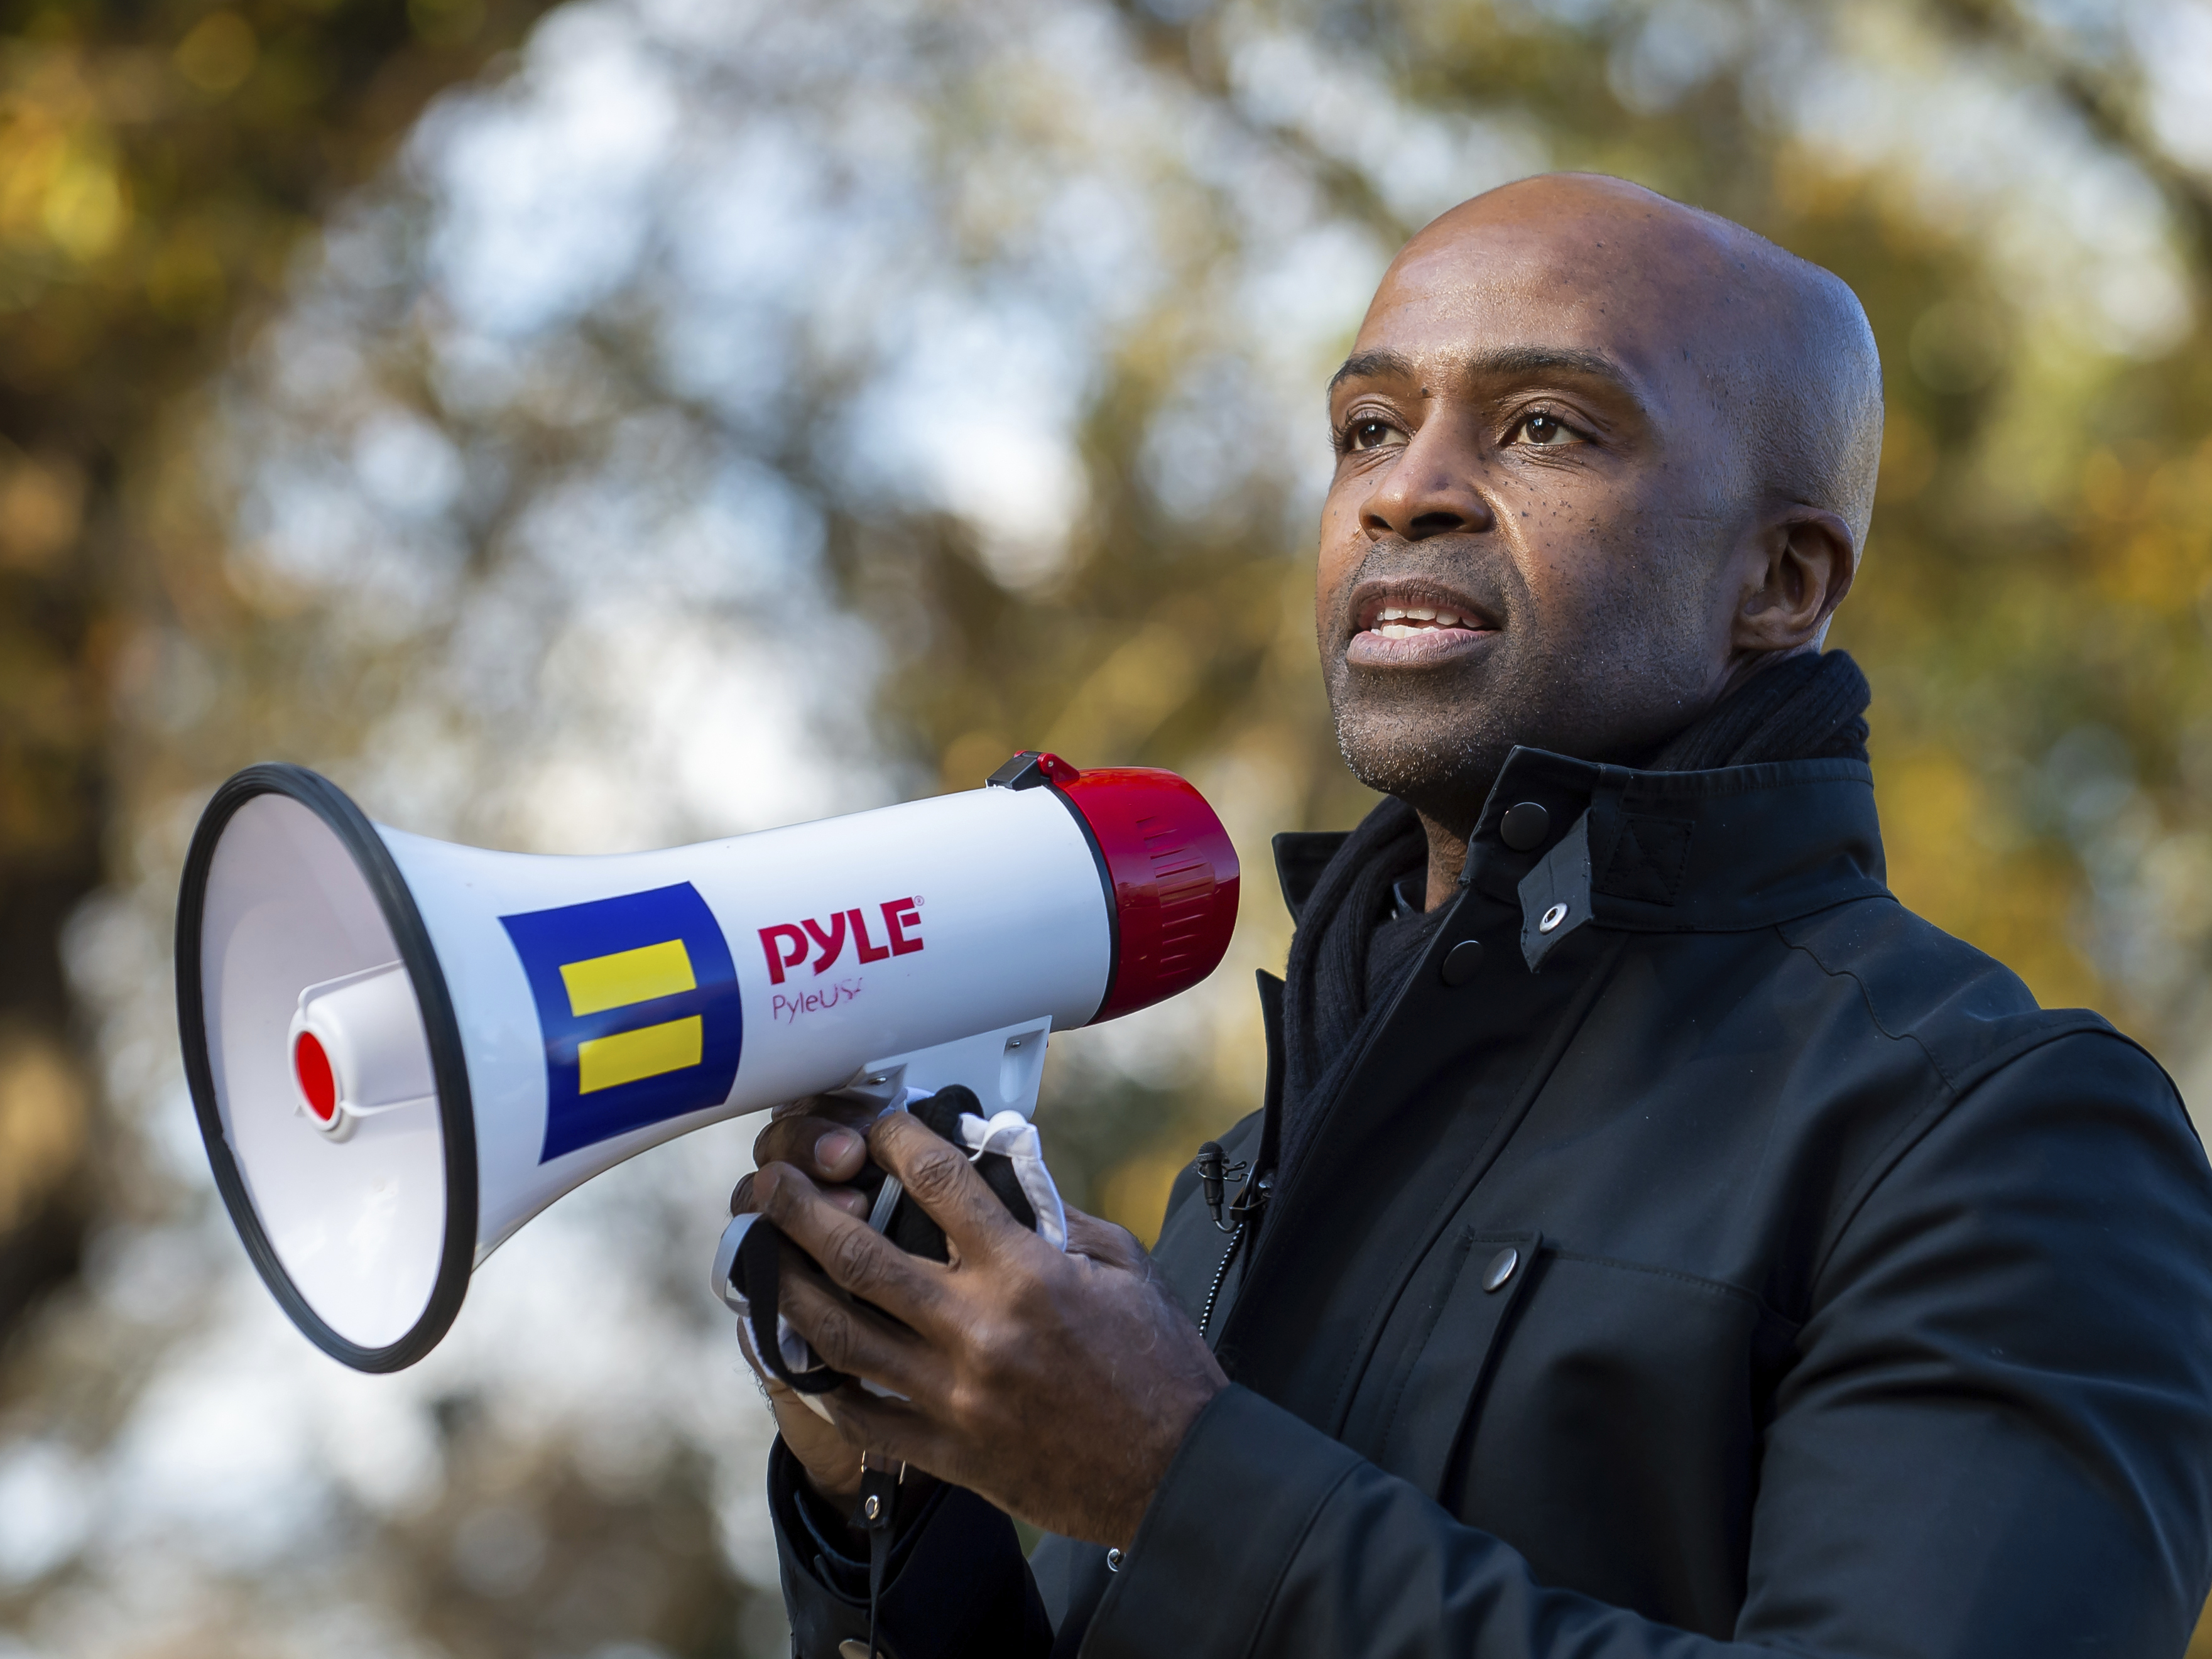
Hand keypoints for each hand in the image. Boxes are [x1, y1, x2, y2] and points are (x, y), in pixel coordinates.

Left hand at [752, 1111, 1227, 1549]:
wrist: (1178, 1473)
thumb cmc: (1159, 1366)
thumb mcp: (1124, 1267)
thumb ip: (1056, 1218)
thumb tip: (999, 1177)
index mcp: (1027, 1272)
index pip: (939, 1183)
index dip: (894, 1141)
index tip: (874, 1126)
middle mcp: (979, 1328)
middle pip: (860, 1256)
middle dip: (802, 1209)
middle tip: (771, 1181)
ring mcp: (955, 1395)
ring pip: (840, 1334)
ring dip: (787, 1287)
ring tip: (759, 1255)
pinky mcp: (948, 1452)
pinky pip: (862, 1414)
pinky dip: (822, 1380)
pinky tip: (800, 1351)